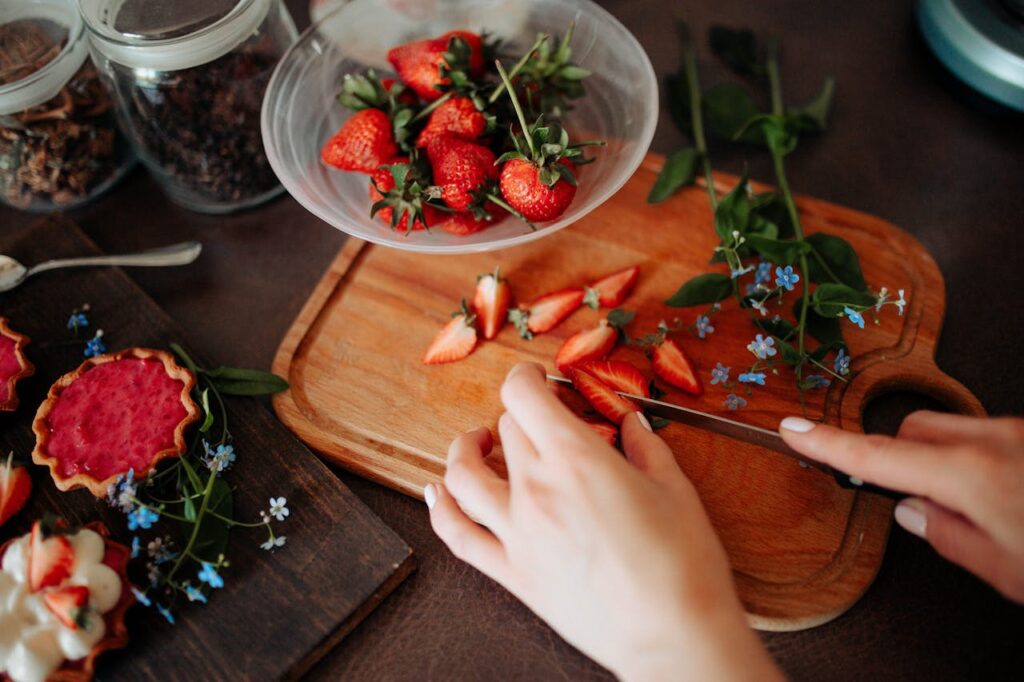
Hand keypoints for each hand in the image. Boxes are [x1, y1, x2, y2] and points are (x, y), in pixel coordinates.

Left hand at [426, 363, 781, 680]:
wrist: (673, 637)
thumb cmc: (683, 566)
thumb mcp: (675, 489)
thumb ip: (646, 447)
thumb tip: (631, 424)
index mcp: (577, 458)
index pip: (523, 394)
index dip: (526, 377)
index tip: (539, 381)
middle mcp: (537, 489)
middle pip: (504, 429)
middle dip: (522, 416)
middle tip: (545, 425)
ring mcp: (517, 533)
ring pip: (462, 475)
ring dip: (465, 450)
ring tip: (478, 445)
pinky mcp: (511, 572)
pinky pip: (457, 535)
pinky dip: (439, 509)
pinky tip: (436, 492)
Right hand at [780, 411, 1023, 602]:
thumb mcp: (1010, 571)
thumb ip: (950, 538)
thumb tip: (912, 513)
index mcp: (975, 475)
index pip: (879, 456)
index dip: (828, 444)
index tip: (795, 430)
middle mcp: (997, 440)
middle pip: (914, 429)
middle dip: (905, 457)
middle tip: (929, 503)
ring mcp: (1020, 430)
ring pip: (955, 428)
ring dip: (949, 459)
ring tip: (986, 507)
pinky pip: (990, 435)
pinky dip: (983, 460)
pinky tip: (1009, 496)